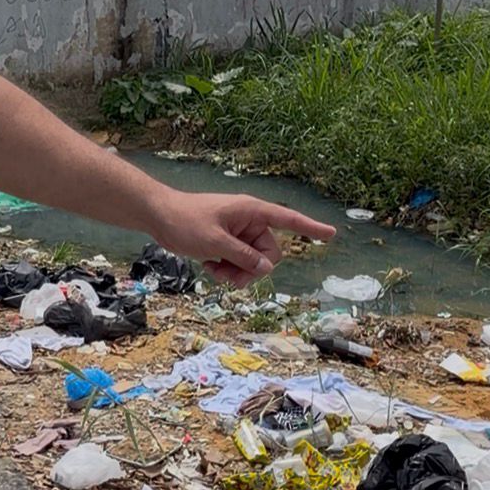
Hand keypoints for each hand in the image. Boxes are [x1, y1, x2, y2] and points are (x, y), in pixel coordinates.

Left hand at [149, 190, 335, 287]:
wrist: (158, 216)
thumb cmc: (185, 221)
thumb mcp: (215, 242)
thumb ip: (243, 257)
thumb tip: (268, 268)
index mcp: (251, 211)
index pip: (287, 219)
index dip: (310, 227)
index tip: (332, 233)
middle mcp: (249, 221)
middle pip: (269, 253)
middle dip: (252, 269)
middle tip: (230, 278)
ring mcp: (237, 232)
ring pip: (252, 262)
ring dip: (237, 272)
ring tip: (214, 272)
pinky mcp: (226, 241)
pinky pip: (238, 261)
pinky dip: (227, 268)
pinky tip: (209, 267)